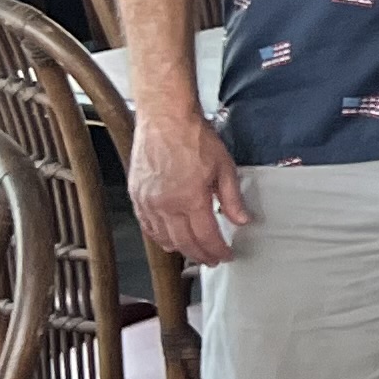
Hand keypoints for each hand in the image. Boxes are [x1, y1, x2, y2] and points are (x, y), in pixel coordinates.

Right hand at [130, 104, 247, 267]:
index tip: (226, 255)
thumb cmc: (193, 137)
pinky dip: (158, 237)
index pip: (206, 237)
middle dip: (201, 255)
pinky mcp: (136, 196)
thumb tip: (242, 219)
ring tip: (194, 253)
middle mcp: (166, 205)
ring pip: (163, 238)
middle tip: (212, 260)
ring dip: (180, 249)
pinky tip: (168, 240)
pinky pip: (147, 226)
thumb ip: (232, 198)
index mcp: (190, 199)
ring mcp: (148, 202)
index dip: (218, 250)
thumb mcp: (223, 167)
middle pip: (184, 243)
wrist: (165, 118)